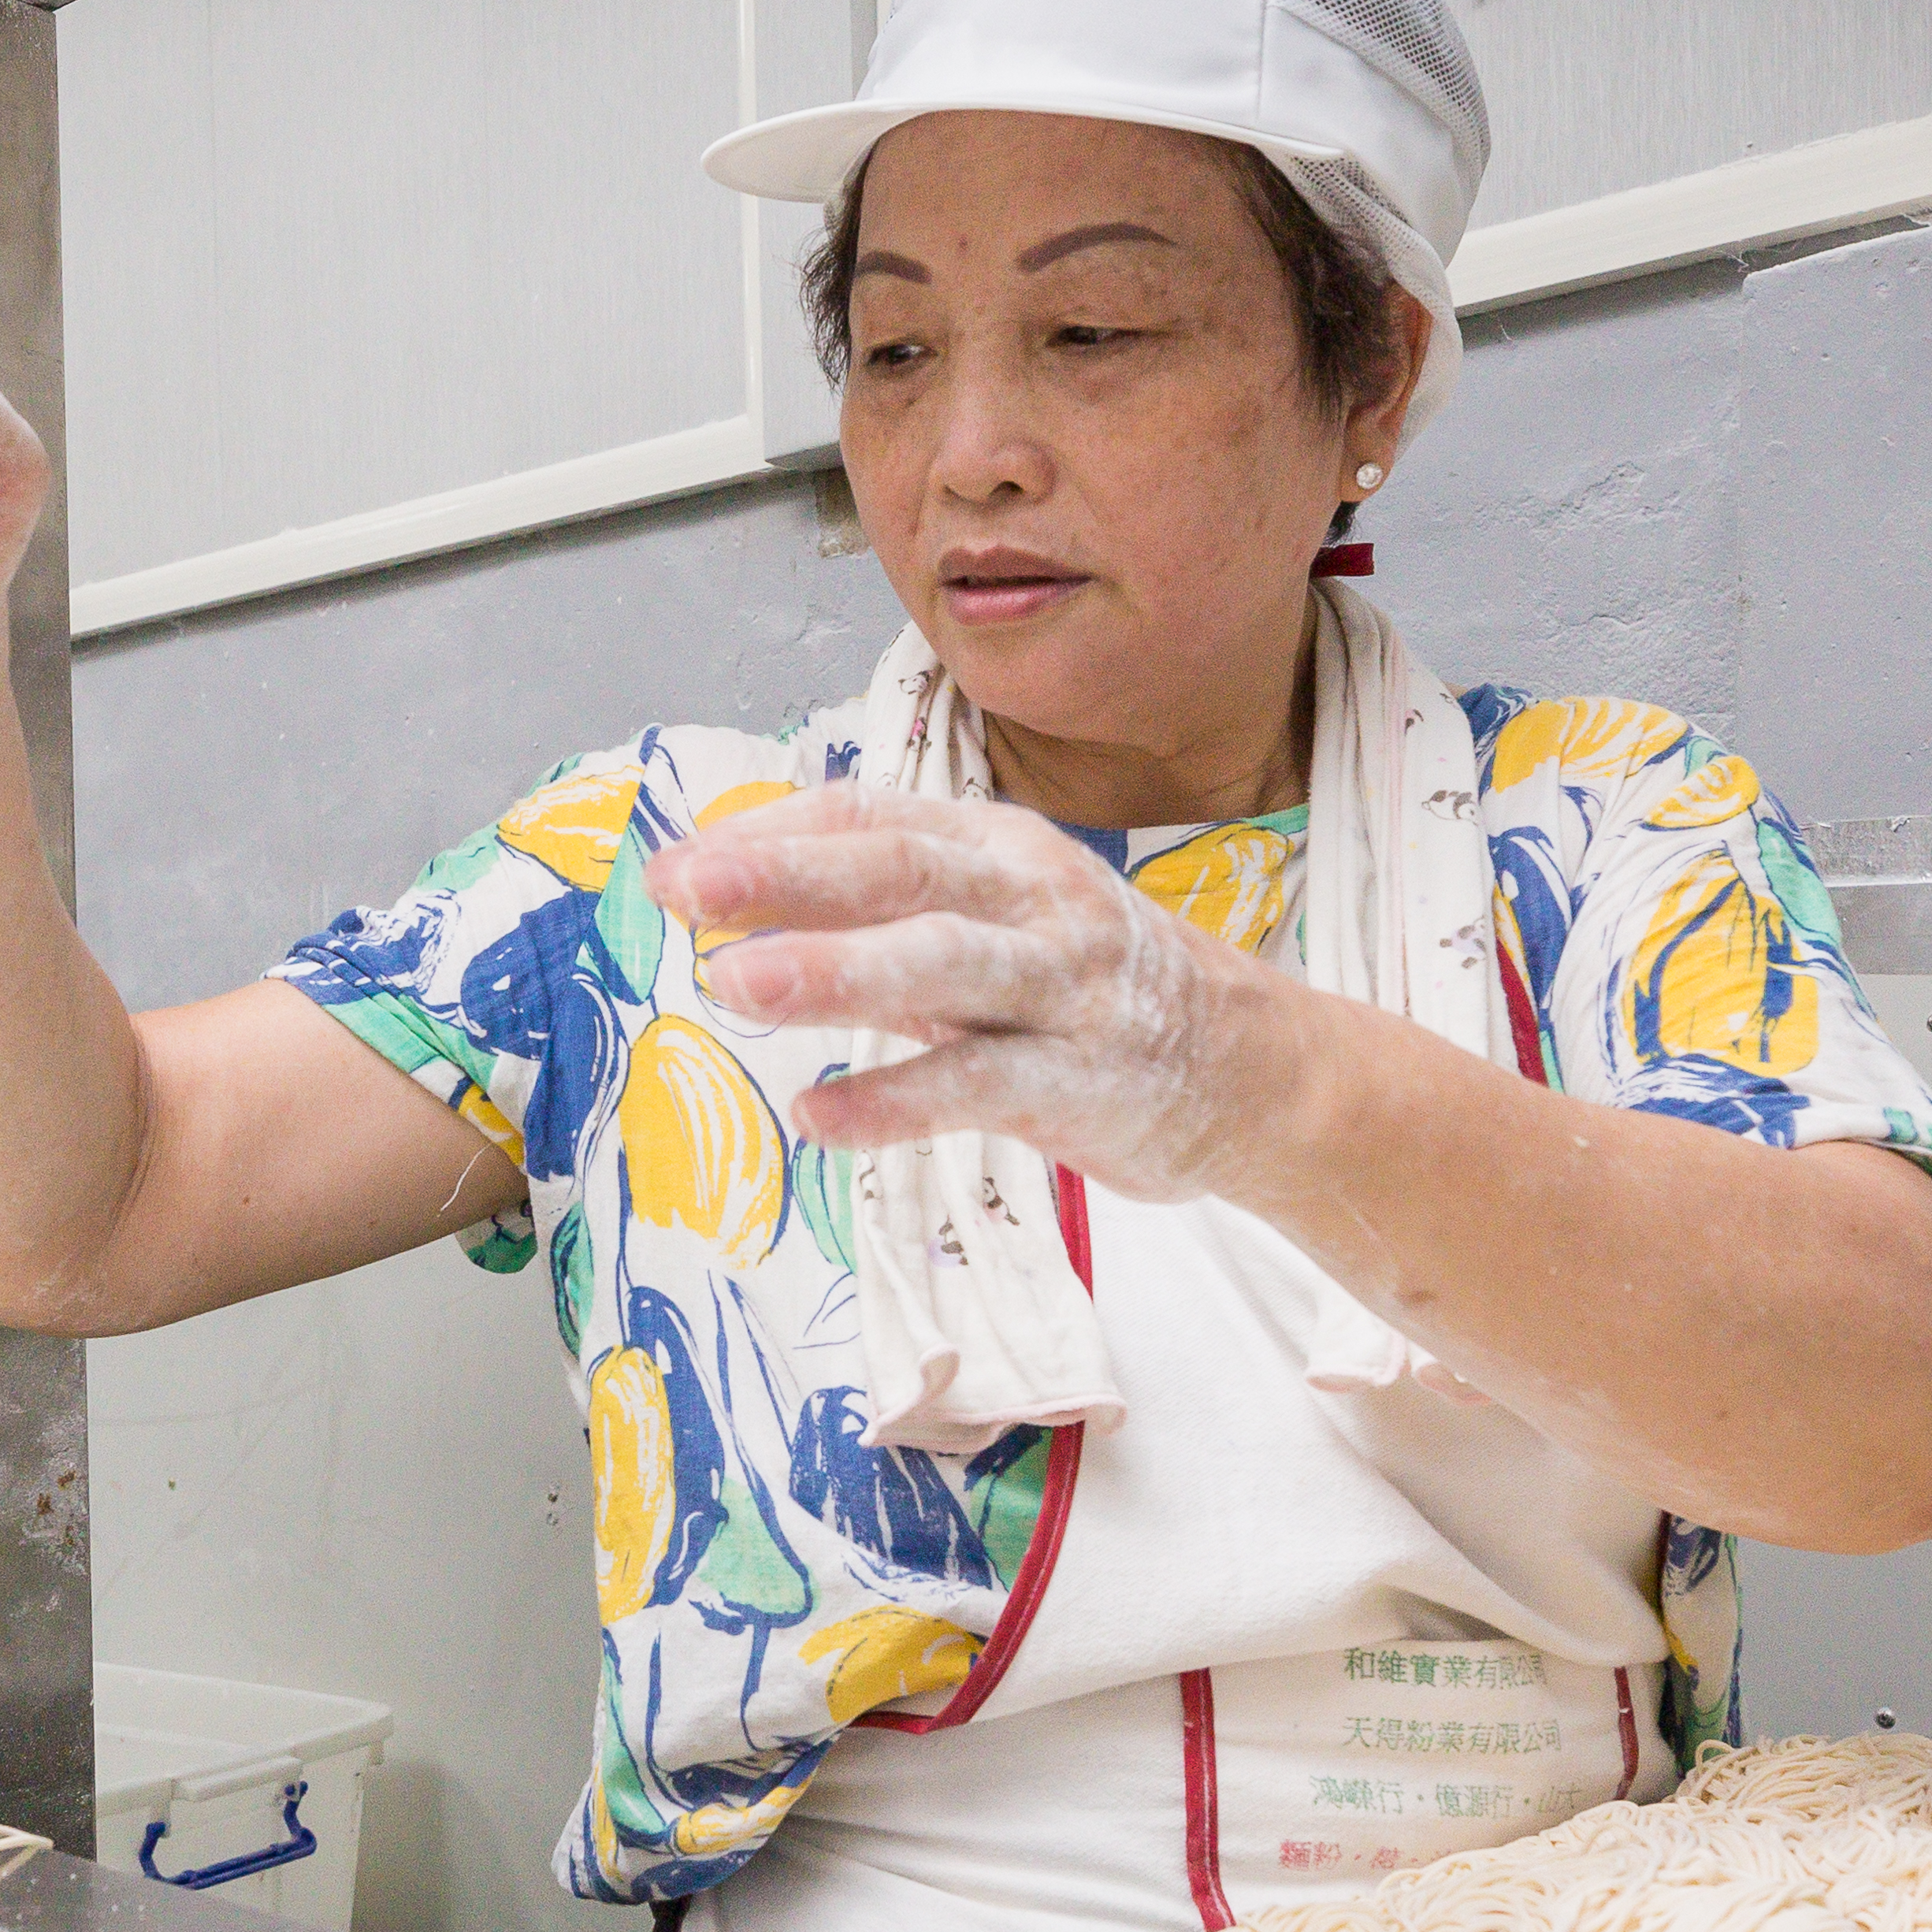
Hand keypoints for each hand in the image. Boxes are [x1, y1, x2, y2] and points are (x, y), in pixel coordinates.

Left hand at [646, 787, 1290, 1203]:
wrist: (1254, 1068)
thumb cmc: (1098, 990)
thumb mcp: (997, 920)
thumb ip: (888, 911)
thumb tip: (748, 894)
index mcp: (998, 846)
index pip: (870, 817)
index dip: (770, 836)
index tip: (677, 865)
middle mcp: (1030, 898)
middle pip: (898, 871)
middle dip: (787, 876)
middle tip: (686, 889)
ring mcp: (1061, 986)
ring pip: (939, 964)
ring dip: (835, 971)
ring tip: (737, 983)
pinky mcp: (1080, 1078)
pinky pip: (974, 1085)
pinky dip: (894, 1099)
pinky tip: (820, 1114)